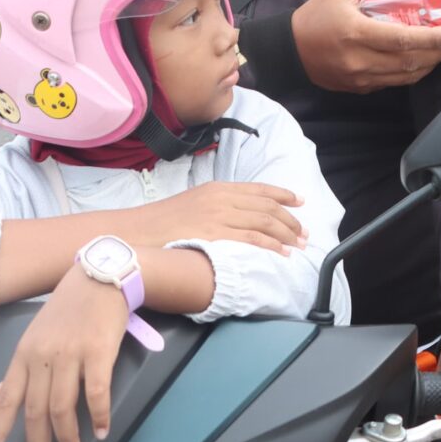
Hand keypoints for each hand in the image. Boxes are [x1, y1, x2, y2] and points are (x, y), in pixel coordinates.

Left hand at [0, 265, 125, 441]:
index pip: (6, 400)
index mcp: (24, 355)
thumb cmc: (67, 308)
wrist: (99, 277)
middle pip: (35, 411)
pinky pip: (97, 392)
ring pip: (63, 407)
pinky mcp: (98, 352)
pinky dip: (99, 415)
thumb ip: (22, 368)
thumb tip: (1, 394)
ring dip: (68, 438)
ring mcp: (71, 354)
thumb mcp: (36, 335)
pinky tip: (102, 430)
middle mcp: (43, 357)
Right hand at [118, 181, 305, 252]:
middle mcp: (221, 198)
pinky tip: (282, 253)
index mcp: (217, 188)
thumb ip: (216, 206)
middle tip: (305, 232)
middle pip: (266, 207)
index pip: (258, 190)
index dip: (283, 195)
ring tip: (299, 245)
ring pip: (263, 222)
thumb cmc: (160, 223)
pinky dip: (271, 246)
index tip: (300, 201)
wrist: (135, 231)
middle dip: (290, 220)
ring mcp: (218, 216)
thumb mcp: (192, 204)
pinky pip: (251, 239)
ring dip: (286, 234)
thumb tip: (237, 216)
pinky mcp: (214, 234)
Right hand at [291, 0, 440, 92]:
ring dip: (429, 65)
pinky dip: (412, 73)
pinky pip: (393, 83)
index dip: (433, 38)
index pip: (403, 39)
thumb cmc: (317, 14)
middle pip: (409, 61)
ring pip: (405, 76)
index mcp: (356, 32)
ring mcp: (360, 78)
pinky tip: (422, 61)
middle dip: (438, 53)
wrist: (289, 49)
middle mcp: (360, 60)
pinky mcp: (359, 88)